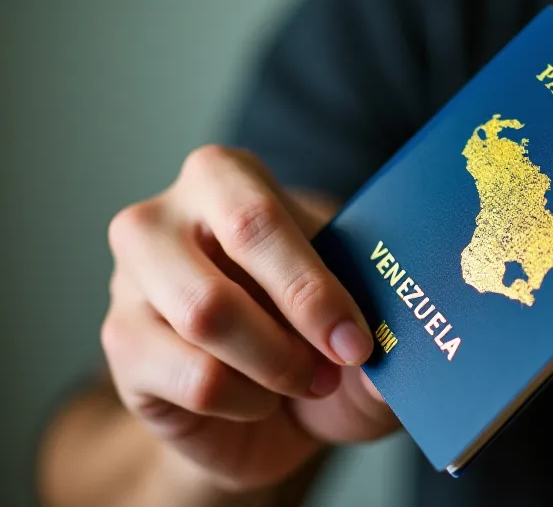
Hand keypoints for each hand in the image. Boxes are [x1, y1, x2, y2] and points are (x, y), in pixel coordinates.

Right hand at [101, 145, 399, 492]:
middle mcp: (162, 219)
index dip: (312, 285)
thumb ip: (382, 324)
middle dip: (297, 323)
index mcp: (225, 179)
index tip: (358, 341)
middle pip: (224, 262)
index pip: (258, 216)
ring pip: (206, 319)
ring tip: (307, 380)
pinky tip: (259, 400)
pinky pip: (195, 381)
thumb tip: (394, 360)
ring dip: (276, 365)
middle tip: (342, 361)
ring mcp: (130, 282)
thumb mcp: (358, 317)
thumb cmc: (316, 334)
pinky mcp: (122, 346)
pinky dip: (247, 402)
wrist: (271, 407)